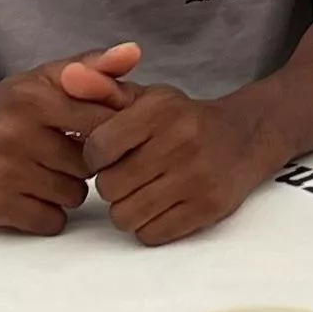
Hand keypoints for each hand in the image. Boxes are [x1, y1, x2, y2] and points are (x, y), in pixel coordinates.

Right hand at [0, 44, 139, 233]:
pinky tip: (27, 196)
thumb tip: (134, 52)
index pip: (101, 121)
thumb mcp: (40, 80)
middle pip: (89, 165)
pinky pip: (51, 221)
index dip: (105, 132)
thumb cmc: (2, 111)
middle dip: (81, 164)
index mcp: (32, 97)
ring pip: (73, 195)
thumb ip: (91, 66)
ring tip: (41, 174)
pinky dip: (46, 214)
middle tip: (57, 155)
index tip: (90, 133)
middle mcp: (15, 133)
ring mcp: (3, 172)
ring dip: (65, 190)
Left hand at [82, 84, 286, 244]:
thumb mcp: (147, 98)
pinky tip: (160, 206)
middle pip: (109, 187)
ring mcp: (196, 177)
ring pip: (126, 216)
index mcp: (160, 110)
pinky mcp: (206, 208)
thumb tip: (68, 77)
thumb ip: (104, 88)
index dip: (94, 157)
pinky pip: (151, 234)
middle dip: (111, 185)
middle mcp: (180, 142)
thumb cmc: (183, 119)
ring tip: (142, 192)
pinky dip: (148, 226)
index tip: (107, 155)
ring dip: (127, 209)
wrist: (245, 137)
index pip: (97, 148)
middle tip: (128, 175)